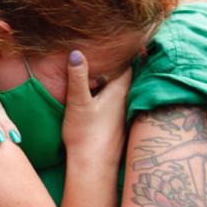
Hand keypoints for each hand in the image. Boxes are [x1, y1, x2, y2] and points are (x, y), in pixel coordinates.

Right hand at [62, 51, 131, 168]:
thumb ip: (78, 77)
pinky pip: (118, 105)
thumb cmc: (85, 134)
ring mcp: (123, 116)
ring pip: (122, 92)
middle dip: (120, 66)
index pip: (129, 65)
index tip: (124, 40)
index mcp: (120, 92)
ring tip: (104, 72)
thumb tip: (76, 53)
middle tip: (113, 52)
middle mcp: (126, 102)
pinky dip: (112, 97)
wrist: (93, 167)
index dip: (126, 52)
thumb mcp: (78, 102)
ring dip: (115, 83)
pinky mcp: (118, 128)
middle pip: (127, 78)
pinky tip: (101, 99)